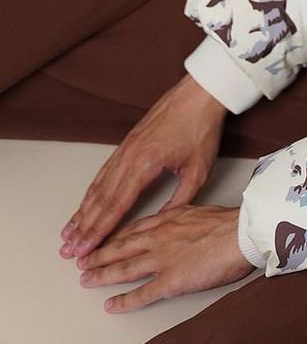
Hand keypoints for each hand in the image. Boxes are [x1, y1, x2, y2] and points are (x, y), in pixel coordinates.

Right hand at [60, 75, 226, 259]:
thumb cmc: (201, 128)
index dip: (99, 231)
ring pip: (99, 185)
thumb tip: (162, 222)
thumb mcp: (198, 171)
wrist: (200, 93)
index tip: (85, 250)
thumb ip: (179, 200)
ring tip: (69, 231)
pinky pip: (105, 170)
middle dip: (84, 228)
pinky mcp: (128, 141)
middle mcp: (129, 156)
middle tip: (68, 249)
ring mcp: (126, 148)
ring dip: (83, 211)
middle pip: (101, 199)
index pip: (116, 206)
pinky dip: (92, 190)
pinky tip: (86, 201)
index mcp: (145, 165)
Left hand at [77, 205, 254, 312]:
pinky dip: (123, 301)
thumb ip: (185, 219)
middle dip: (100, 254)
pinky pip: (141, 294)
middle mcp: (160, 237)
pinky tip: (111, 306)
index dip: (115, 236)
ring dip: (102, 275)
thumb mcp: (202, 210)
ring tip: (87, 280)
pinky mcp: (170, 281)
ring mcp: (162, 259)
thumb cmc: (230, 223)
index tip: (104, 240)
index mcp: (169, 218)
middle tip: (83, 260)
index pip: (134, 227)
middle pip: (121, 247)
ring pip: (124, 269)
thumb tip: (183, 225)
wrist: (242, 233)